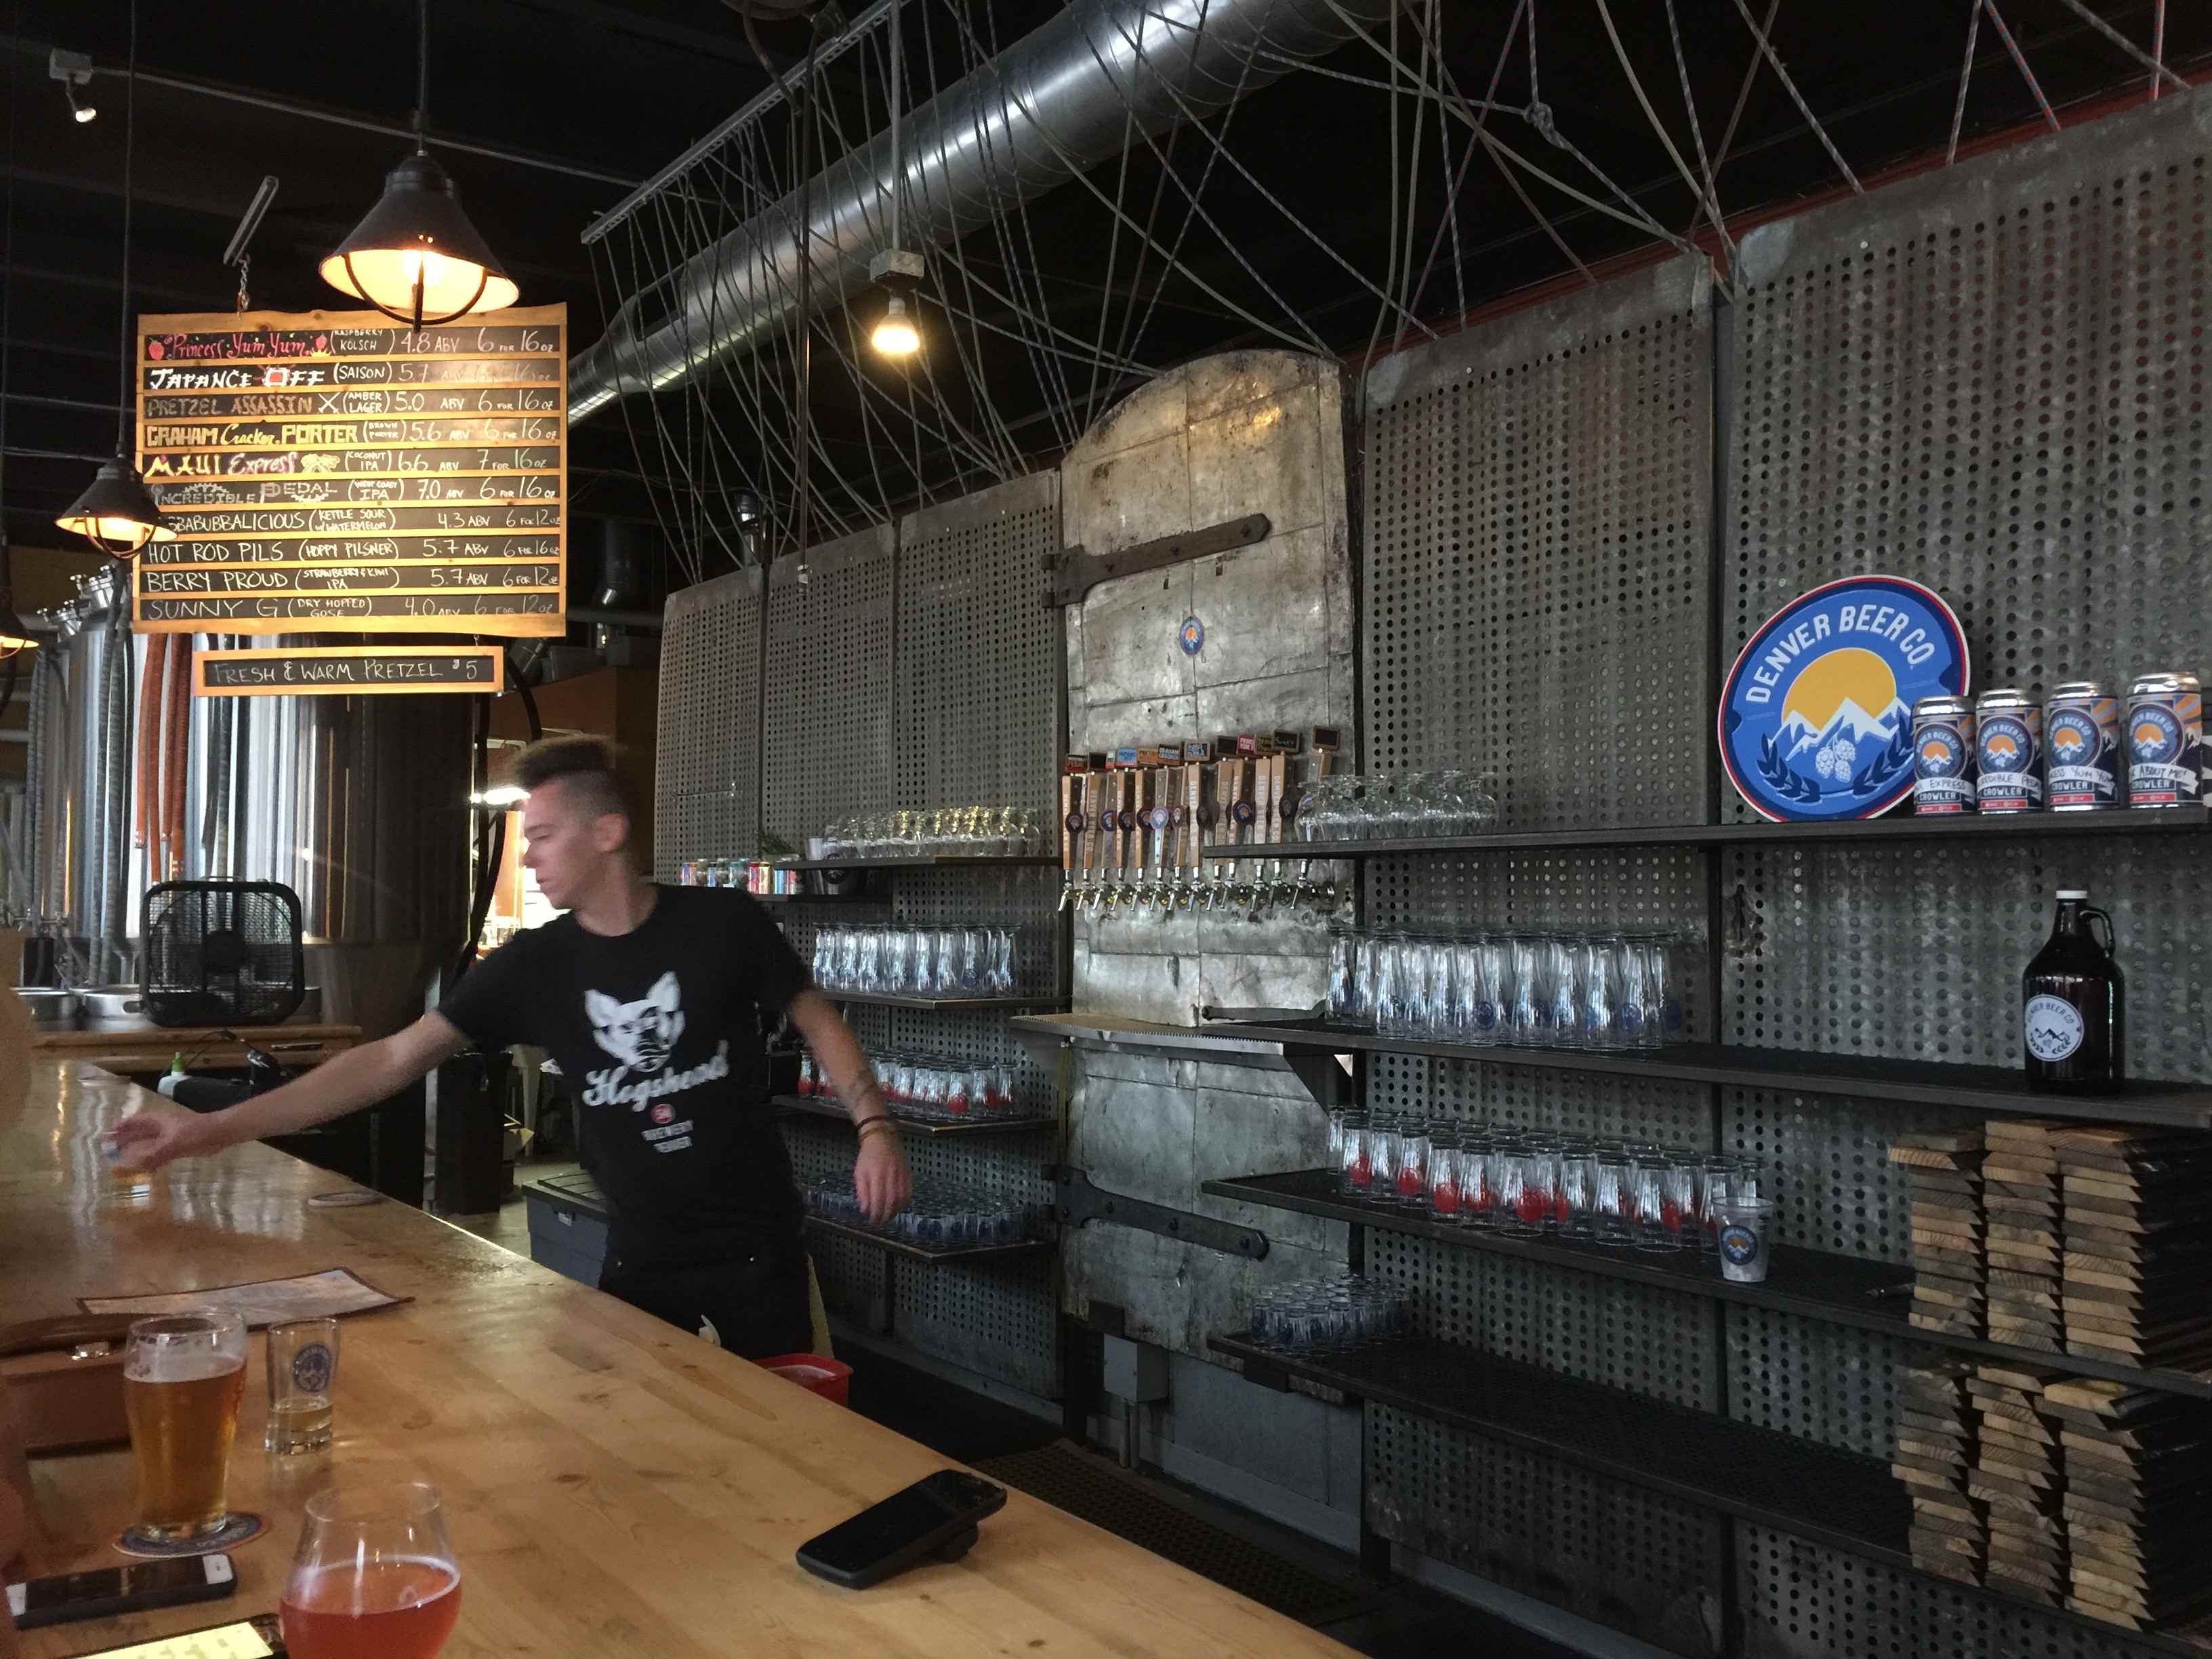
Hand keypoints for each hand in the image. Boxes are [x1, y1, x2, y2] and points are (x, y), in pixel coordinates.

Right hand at [108, 1107, 222, 1172]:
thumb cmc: (196, 1132)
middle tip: (109, 1152)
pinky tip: (146, 1170)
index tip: (106, 1136)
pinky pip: (159, 1154)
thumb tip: (133, 1165)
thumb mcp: (173, 1143)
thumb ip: (154, 1154)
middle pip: (138, 1133)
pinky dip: (152, 1161)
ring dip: (137, 1152)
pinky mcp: (178, 1146)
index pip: (133, 1122)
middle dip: (124, 1141)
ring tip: (122, 1163)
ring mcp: (169, 1137)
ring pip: (148, 1144)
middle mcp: (160, 1127)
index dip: (119, 1128)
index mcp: (157, 1121)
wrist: (219, 1133)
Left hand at [854, 1130, 910, 1225]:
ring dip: (895, 1211)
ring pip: (901, 1199)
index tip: (872, 1221)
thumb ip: (862, 1191)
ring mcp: (902, 1175)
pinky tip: (898, 1207)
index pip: (878, 1200)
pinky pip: (908, 1192)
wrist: (883, 1137)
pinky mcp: (908, 1174)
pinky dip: (904, 1203)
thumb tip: (864, 1209)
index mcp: (877, 1175)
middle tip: (880, 1223)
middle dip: (885, 1215)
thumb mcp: (859, 1172)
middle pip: (891, 1202)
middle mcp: (891, 1176)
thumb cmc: (868, 1156)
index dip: (876, 1214)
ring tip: (888, 1217)